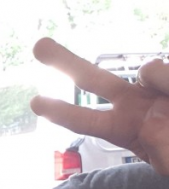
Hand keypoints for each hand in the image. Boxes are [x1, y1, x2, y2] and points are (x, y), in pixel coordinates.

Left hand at [30, 38, 168, 174]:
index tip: (34, 102)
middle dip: (66, 62)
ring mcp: (158, 86)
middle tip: (38, 46)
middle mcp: (136, 102)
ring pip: (152, 70)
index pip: (87, 121)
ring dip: (166, 84)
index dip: (62, 111)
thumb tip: (154, 95)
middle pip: (95, 79)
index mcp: (125, 128)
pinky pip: (167, 71)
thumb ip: (162, 143)